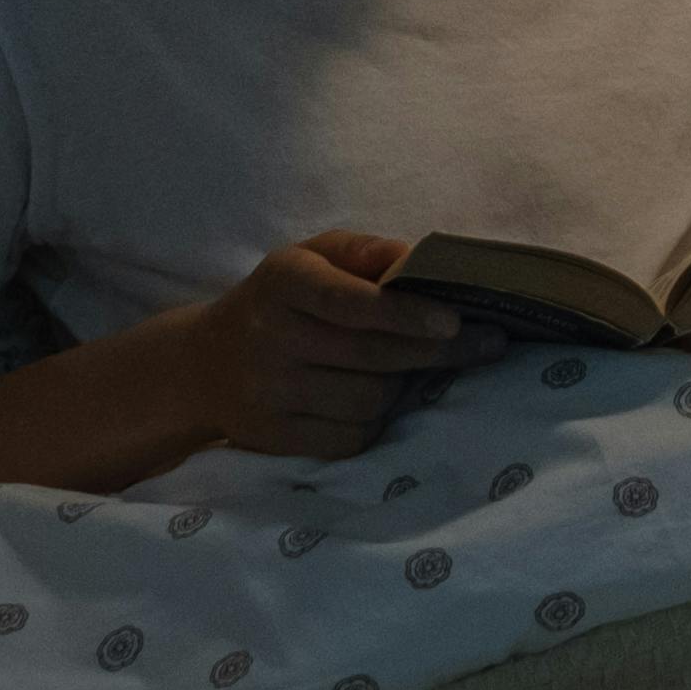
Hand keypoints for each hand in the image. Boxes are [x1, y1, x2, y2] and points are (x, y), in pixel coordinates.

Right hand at [170, 232, 497, 458]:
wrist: (205, 365)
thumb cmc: (279, 300)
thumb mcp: (312, 257)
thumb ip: (366, 252)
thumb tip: (421, 260)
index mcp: (283, 281)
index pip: (351, 303)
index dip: (407, 315)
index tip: (455, 322)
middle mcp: (270, 336)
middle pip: (372, 356)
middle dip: (436, 352)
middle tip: (485, 344)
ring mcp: (269, 392)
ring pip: (369, 400)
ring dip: (401, 386)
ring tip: (405, 368)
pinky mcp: (275, 437)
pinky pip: (352, 437)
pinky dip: (375, 420)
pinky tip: (372, 399)